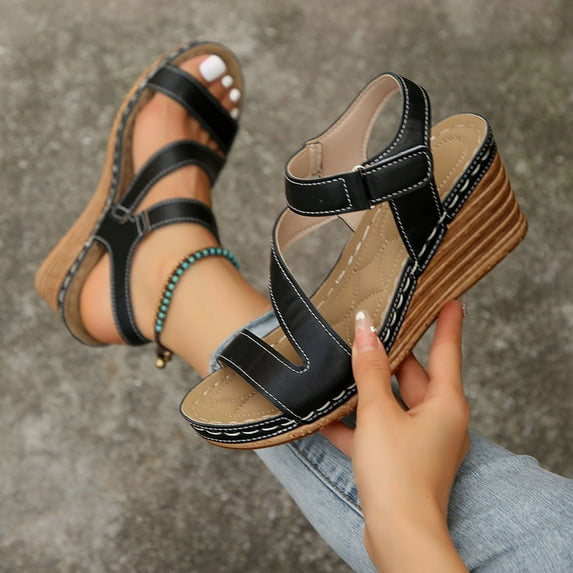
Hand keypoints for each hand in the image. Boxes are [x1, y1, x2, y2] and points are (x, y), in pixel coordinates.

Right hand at [322, 301, 469, 571]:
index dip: (447, 321)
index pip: (447, 349)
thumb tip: (366, 329)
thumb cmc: (397, 473)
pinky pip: (381, 430)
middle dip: (389, 354)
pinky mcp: (404, 460)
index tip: (449, 297)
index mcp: (445, 402)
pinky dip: (360, 423)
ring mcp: (422, 440)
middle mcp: (439, 419)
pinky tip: (329, 416)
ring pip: (394, 402)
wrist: (398, 535)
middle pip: (413, 375)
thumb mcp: (379, 412)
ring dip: (369, 389)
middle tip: (370, 327)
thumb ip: (370, 368)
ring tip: (343, 364)